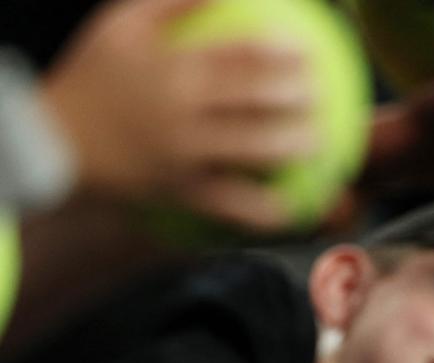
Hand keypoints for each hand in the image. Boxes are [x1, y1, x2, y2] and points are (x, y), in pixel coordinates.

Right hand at [39, 0, 315, 229]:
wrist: (51, 139)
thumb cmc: (92, 77)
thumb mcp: (121, 27)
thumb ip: (174, 4)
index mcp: (172, 66)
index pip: (238, 55)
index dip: (279, 53)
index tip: (307, 52)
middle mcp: (181, 108)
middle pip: (254, 100)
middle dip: (297, 97)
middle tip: (322, 96)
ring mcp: (182, 152)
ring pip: (250, 150)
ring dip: (292, 147)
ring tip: (321, 144)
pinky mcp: (178, 189)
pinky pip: (227, 203)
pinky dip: (260, 210)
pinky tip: (289, 211)